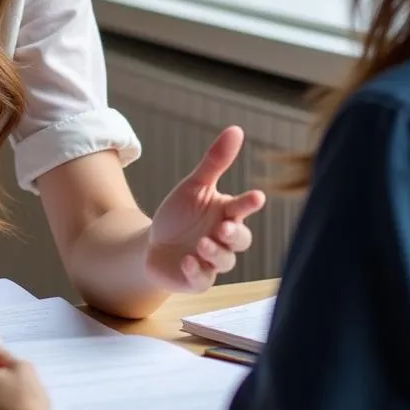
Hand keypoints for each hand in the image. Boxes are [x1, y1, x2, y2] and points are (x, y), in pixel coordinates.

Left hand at [145, 125, 265, 293]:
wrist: (153, 245)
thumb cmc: (180, 214)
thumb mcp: (194, 186)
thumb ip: (215, 162)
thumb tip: (236, 129)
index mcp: (225, 213)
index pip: (243, 207)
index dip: (249, 203)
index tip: (257, 195)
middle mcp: (223, 238)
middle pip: (241, 239)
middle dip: (235, 233)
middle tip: (224, 226)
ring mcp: (212, 261)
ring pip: (225, 260)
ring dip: (215, 251)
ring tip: (202, 243)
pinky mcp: (196, 279)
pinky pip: (203, 279)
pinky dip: (196, 271)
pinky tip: (187, 261)